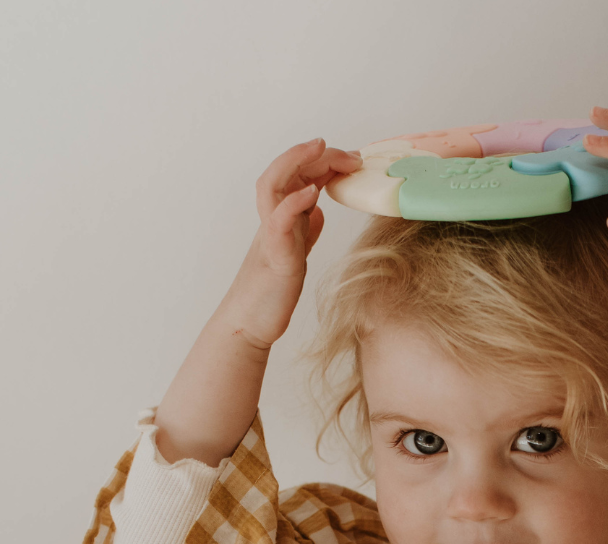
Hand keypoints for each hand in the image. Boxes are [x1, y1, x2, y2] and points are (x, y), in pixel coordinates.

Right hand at [220, 138, 362, 349]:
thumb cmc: (270, 293)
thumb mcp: (296, 255)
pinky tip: (312, 192)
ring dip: (295, 162)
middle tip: (350, 154)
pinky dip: (293, 203)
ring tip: (320, 148)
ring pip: (272, 185)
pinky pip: (279, 222)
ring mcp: (271, 237)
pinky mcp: (275, 258)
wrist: (250, 324)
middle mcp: (273, 221)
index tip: (351, 158)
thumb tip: (317, 211)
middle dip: (317, 155)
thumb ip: (304, 231)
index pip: (299, 176)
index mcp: (282, 220)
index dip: (323, 161)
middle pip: (287, 172)